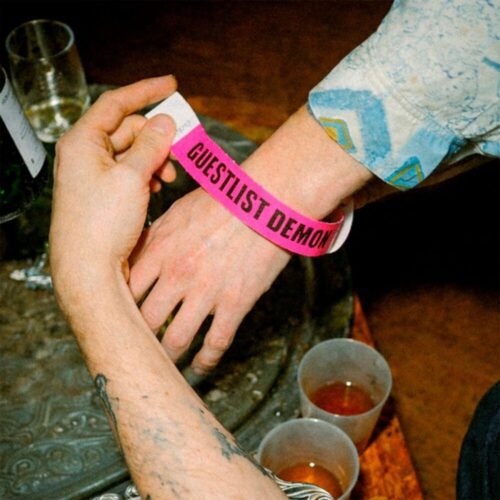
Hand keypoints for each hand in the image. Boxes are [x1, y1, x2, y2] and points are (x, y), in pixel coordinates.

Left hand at [50, 76, 176, 308]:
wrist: (90, 269)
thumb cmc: (102, 223)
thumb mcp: (132, 177)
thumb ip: (152, 144)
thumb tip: (166, 122)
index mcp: (83, 141)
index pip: (116, 103)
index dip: (146, 91)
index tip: (172, 85)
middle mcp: (86, 155)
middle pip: (128, 129)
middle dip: (157, 137)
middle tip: (181, 149)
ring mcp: (95, 175)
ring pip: (132, 152)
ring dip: (155, 158)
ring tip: (169, 175)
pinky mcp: (105, 193)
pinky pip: (130, 172)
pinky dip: (148, 174)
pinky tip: (157, 187)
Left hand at [129, 105, 372, 373]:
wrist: (266, 200)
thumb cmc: (224, 199)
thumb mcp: (179, 210)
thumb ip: (156, 236)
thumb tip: (140, 254)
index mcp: (159, 249)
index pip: (124, 291)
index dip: (117, 309)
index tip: (119, 319)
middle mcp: (177, 275)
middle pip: (144, 321)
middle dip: (137, 339)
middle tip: (137, 348)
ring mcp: (206, 292)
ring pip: (176, 340)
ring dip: (168, 358)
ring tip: (164, 366)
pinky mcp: (235, 303)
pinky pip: (215, 343)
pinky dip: (206, 361)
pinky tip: (201, 366)